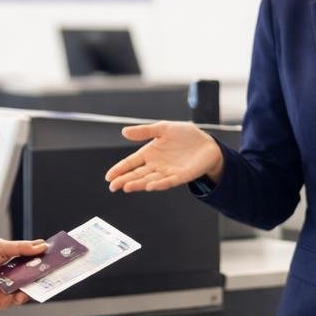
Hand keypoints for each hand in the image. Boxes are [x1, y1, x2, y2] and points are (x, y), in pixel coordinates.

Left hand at [0, 238, 48, 309]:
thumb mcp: (1, 246)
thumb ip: (22, 247)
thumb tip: (42, 246)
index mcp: (14, 258)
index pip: (35, 259)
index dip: (46, 258)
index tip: (57, 257)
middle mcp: (13, 273)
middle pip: (35, 275)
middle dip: (44, 273)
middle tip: (54, 270)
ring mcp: (9, 287)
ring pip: (29, 288)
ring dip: (35, 285)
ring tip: (39, 280)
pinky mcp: (2, 300)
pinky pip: (18, 300)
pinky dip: (22, 296)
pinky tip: (22, 290)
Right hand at [105, 121, 223, 192]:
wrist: (207, 143)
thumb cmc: (185, 135)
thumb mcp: (163, 128)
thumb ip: (145, 131)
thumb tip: (124, 132)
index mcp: (149, 153)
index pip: (130, 163)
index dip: (119, 169)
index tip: (108, 177)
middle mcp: (156, 165)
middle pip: (137, 174)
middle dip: (124, 180)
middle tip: (113, 186)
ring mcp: (167, 172)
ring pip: (149, 180)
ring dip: (138, 184)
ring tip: (126, 187)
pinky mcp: (181, 176)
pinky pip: (168, 182)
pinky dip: (159, 184)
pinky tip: (150, 186)